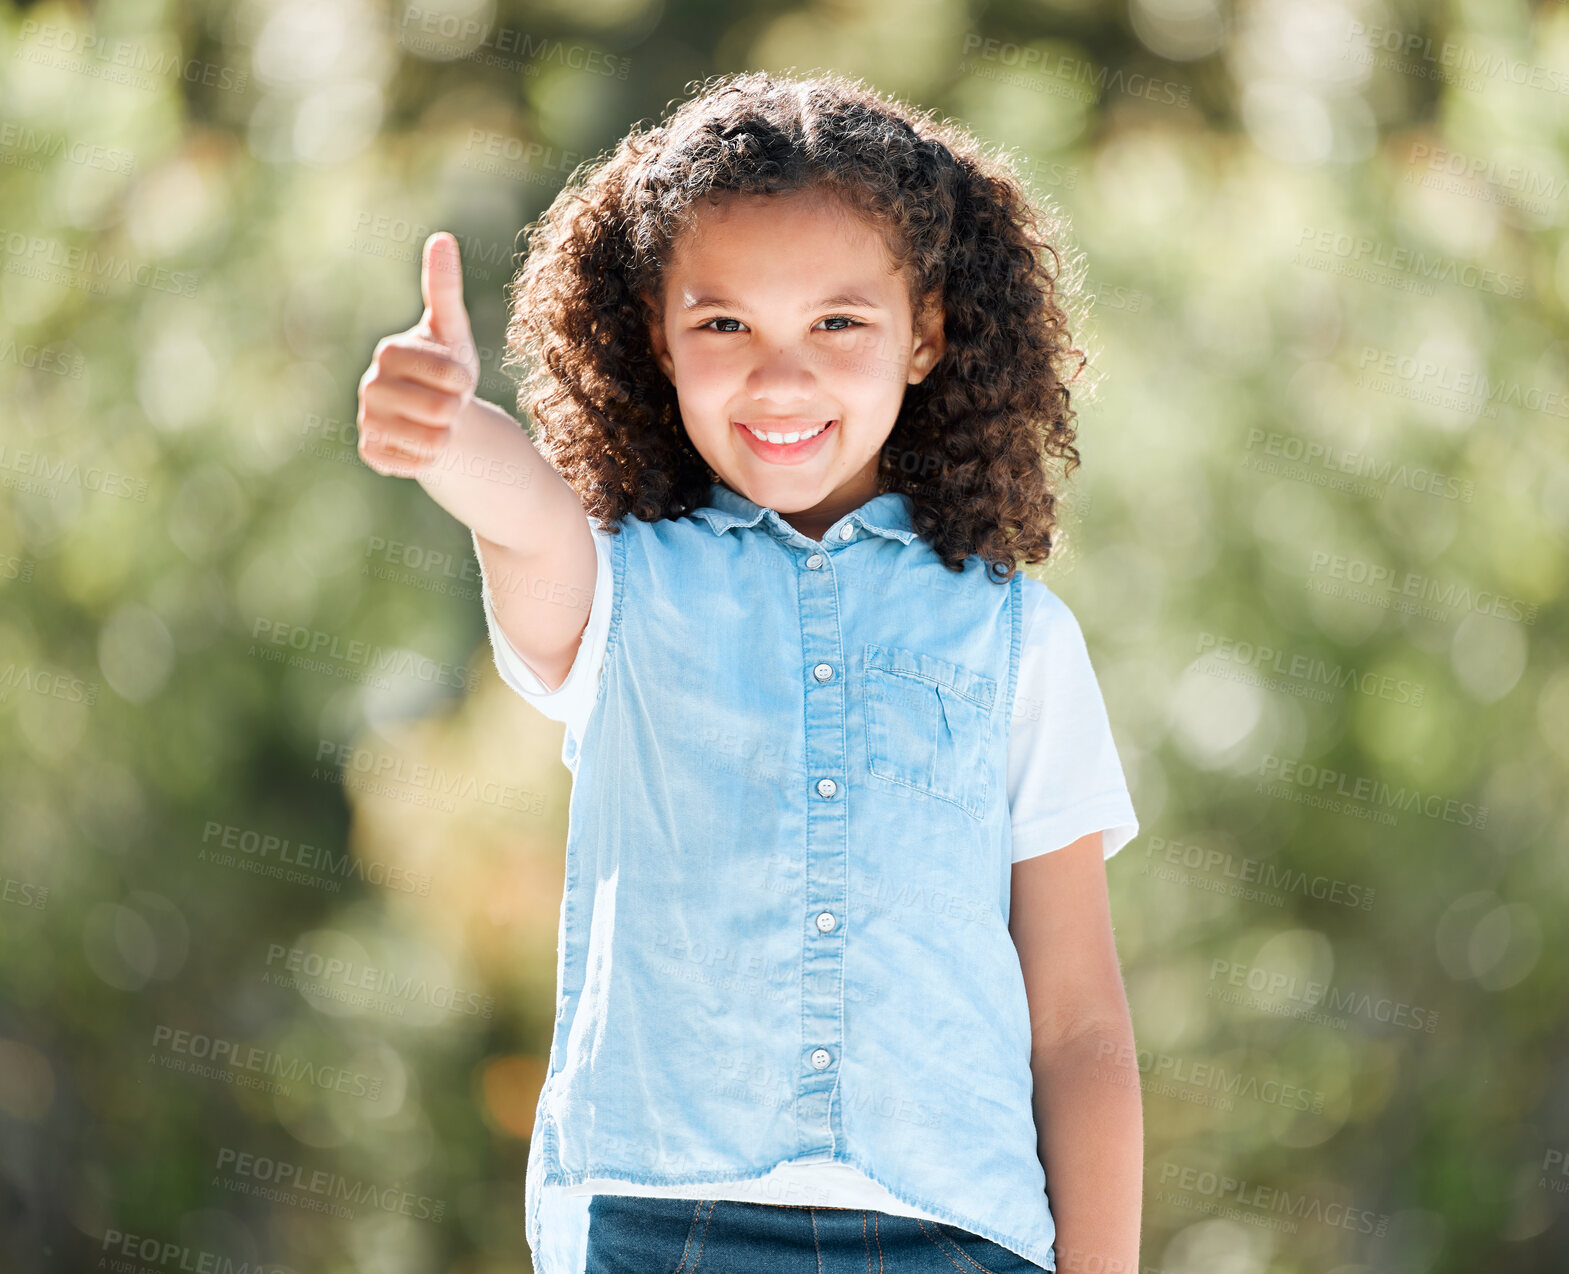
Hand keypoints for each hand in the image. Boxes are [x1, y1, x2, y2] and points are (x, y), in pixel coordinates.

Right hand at [356, 231, 481, 478]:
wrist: (440, 415)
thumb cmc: (448, 368)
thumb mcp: (453, 330)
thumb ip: (445, 288)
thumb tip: (442, 238)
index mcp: (389, 351)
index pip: (447, 374)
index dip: (462, 380)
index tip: (458, 377)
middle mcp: (369, 386)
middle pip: (440, 409)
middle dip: (457, 410)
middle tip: (448, 404)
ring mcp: (367, 421)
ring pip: (430, 442)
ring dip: (446, 436)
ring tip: (437, 423)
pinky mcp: (371, 452)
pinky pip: (415, 464)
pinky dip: (429, 459)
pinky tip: (422, 444)